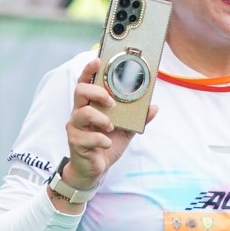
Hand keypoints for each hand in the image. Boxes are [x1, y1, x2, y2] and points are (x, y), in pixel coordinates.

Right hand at [58, 57, 155, 194]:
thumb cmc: (105, 145)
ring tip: (111, 126)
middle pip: (80, 90)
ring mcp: (75, 127)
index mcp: (90, 105)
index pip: (86, 82)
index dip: (89, 70)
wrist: (94, 169)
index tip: (98, 60)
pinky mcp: (75, 142)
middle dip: (97, 92)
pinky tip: (108, 144)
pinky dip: (102, 140)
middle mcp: (79, 112)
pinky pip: (88, 137)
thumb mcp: (125, 131)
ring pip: (83, 113)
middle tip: (112, 102)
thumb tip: (154, 107)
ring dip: (101, 118)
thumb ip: (137, 118)